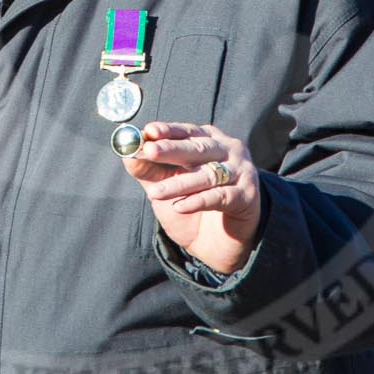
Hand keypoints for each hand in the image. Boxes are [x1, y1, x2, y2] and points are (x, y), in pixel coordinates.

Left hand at [122, 121, 262, 277]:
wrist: (220, 242)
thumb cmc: (193, 206)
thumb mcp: (167, 185)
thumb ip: (149, 171)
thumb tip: (127, 155)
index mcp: (210, 141)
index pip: (188, 131)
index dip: (169, 130)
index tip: (149, 131)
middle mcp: (229, 151)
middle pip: (199, 148)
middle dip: (172, 149)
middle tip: (149, 151)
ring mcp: (241, 172)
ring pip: (207, 174)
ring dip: (179, 183)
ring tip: (154, 193)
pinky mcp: (246, 197)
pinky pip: (220, 197)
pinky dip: (198, 201)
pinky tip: (179, 207)